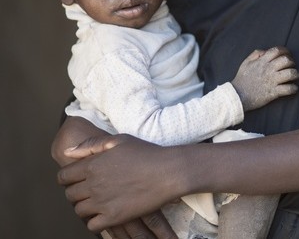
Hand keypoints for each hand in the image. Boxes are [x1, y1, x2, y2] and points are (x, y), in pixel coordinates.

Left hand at [57, 134, 181, 233]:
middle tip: (90, 188)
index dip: (68, 177)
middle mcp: (93, 185)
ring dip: (85, 206)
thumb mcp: (119, 140)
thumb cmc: (146, 153)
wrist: (168, 172)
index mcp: (92, 165)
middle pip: (70, 194)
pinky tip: (106, 212)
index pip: (64, 176)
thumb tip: (67, 152)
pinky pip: (92, 226)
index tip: (76, 177)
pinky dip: (96, 220)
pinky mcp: (113, 217)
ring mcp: (102, 203)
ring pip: (79, 211)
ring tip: (99, 200)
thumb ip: (90, 145)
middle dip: (76, 191)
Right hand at [231, 46, 298, 110]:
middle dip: (291, 62)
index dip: (285, 50)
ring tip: (295, 76)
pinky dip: (294, 88)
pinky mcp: (274, 92)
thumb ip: (255, 54)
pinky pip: (289, 89)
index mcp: (262, 62)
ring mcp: (272, 81)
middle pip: (286, 60)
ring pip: (291, 73)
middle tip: (291, 65)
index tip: (287, 54)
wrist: (237, 96)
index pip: (277, 51)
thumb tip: (265, 51)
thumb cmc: (241, 80)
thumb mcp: (245, 63)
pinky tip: (293, 88)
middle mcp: (268, 70)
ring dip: (295, 74)